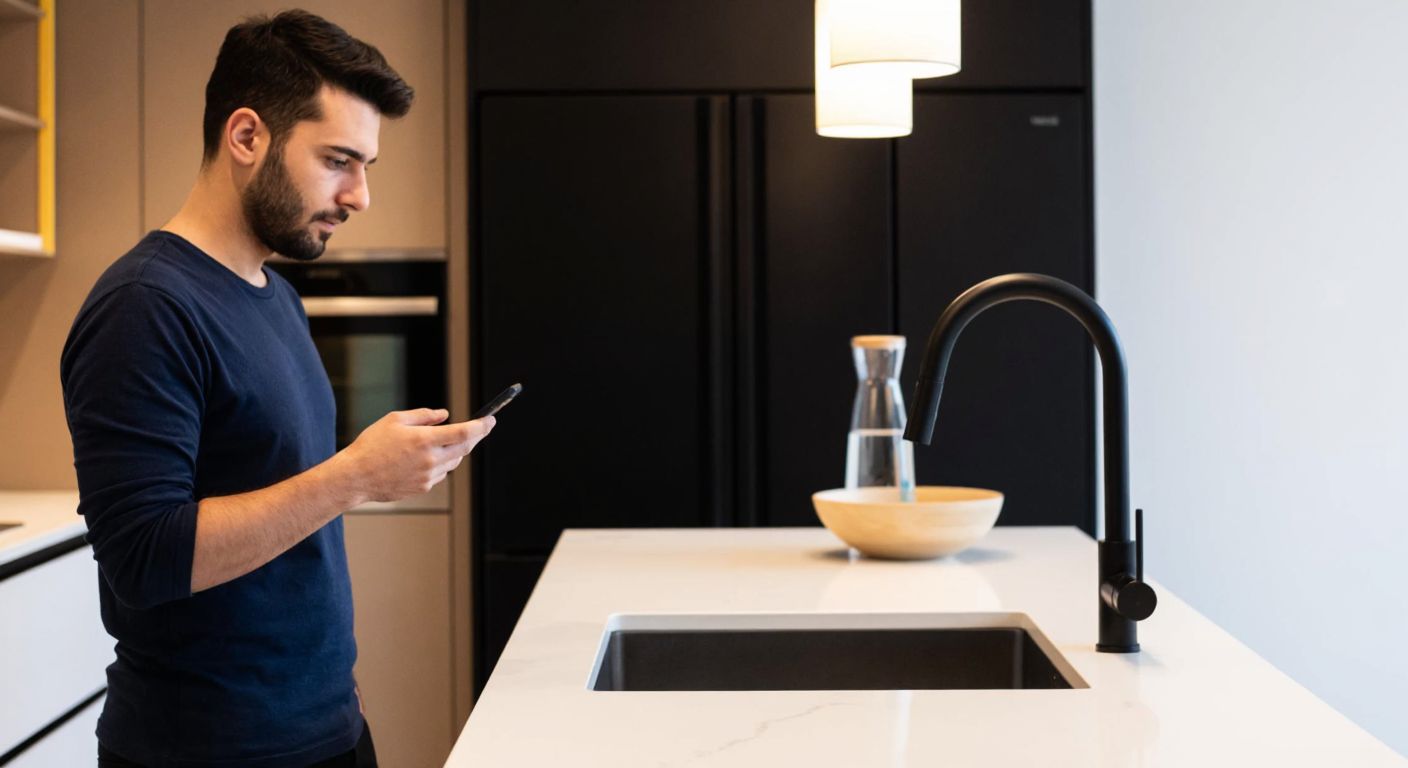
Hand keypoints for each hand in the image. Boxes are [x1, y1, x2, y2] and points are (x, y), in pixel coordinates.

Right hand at [339, 408, 494, 502]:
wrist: (356, 477)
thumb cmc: (372, 445)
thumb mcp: (395, 420)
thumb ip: (424, 415)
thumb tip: (445, 415)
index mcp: (424, 440)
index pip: (464, 432)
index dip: (482, 425)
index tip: (490, 419)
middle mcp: (430, 460)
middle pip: (464, 448)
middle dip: (473, 436)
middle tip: (479, 427)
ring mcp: (428, 477)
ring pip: (453, 462)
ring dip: (454, 450)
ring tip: (438, 442)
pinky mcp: (423, 487)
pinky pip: (440, 474)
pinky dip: (439, 464)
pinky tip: (423, 459)